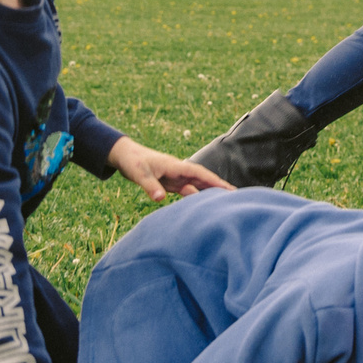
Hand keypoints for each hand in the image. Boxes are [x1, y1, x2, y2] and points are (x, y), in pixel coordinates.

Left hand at [109, 139, 231, 200]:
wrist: (125, 156)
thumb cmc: (133, 162)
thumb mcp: (139, 175)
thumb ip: (150, 187)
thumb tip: (160, 199)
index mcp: (176, 166)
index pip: (199, 173)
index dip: (214, 181)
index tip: (228, 189)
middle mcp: (179, 171)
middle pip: (203, 179)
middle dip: (219, 187)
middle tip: (237, 197)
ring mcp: (176, 177)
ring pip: (197, 186)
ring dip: (210, 193)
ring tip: (225, 203)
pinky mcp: (171, 183)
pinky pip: (188, 191)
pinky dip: (196, 197)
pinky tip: (204, 206)